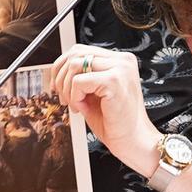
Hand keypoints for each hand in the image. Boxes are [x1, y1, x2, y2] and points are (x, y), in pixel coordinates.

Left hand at [51, 44, 159, 176]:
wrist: (133, 141)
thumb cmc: (116, 122)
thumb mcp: (95, 93)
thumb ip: (83, 77)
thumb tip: (59, 70)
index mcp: (119, 61)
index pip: (81, 50)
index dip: (63, 68)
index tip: (59, 86)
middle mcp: (122, 60)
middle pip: (75, 53)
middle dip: (60, 77)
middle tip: (63, 98)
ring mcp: (120, 68)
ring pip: (74, 65)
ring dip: (67, 89)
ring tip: (76, 105)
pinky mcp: (114, 81)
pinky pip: (79, 81)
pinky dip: (75, 97)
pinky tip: (84, 108)